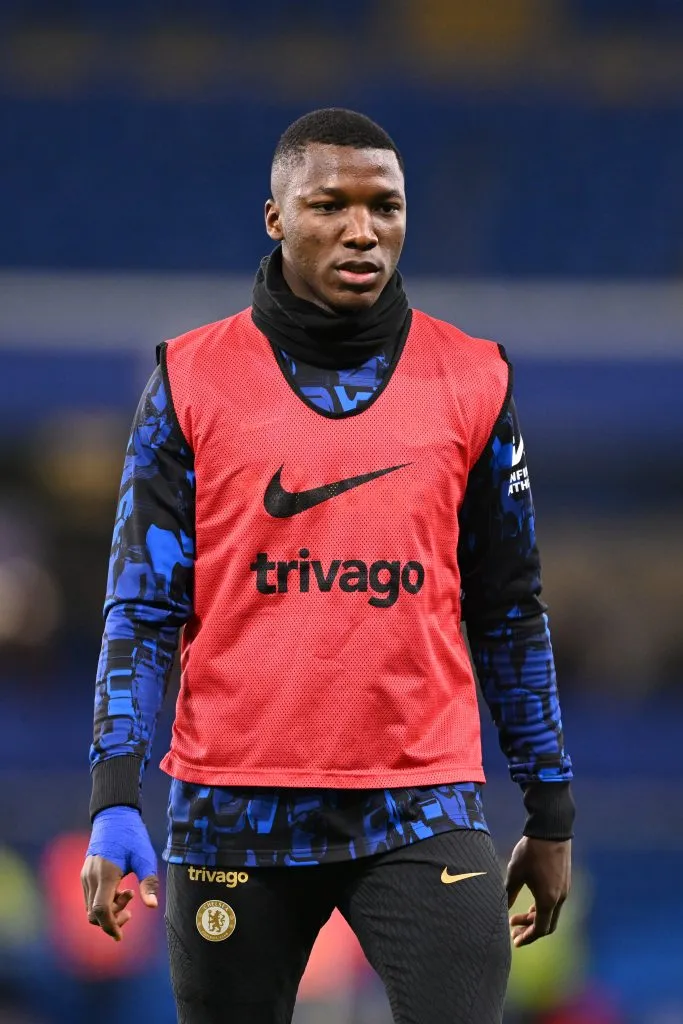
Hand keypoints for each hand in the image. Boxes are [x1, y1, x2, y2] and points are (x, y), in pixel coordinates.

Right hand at [81, 806, 158, 941]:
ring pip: (91, 907)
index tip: (120, 936)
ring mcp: (86, 875)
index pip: (100, 911)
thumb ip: (149, 882)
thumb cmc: (132, 836)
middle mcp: (91, 877)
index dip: (109, 926)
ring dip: (109, 910)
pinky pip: (90, 897)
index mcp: (105, 875)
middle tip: (131, 911)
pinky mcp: (85, 873)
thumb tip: (153, 906)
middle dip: (112, 920)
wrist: (114, 816)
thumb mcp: (145, 858)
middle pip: (94, 914)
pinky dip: (103, 901)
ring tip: (128, 894)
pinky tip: (120, 889)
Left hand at [505, 836, 570, 946]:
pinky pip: (555, 903)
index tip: (515, 941)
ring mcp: (565, 890)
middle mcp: (560, 899)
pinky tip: (530, 903)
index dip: (527, 937)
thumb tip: (501, 908)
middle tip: (513, 930)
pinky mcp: (565, 881)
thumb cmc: (531, 852)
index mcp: (548, 900)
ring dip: (535, 918)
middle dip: (529, 930)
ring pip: (551, 913)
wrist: (551, 830)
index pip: (539, 929)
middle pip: (547, 925)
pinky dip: (542, 908)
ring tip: (517, 916)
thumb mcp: (515, 873)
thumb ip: (508, 893)